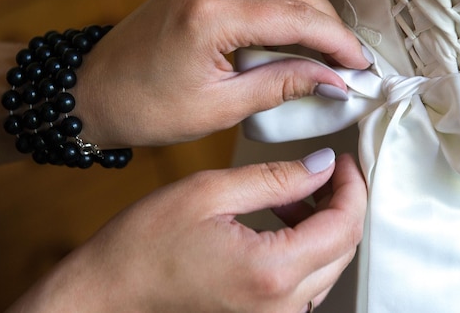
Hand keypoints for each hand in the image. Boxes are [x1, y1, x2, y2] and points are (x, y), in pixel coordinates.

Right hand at [9, 150, 366, 312]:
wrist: (107, 296)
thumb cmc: (143, 246)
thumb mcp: (210, 192)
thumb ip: (275, 177)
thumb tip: (323, 164)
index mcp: (270, 271)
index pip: (344, 226)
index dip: (352, 187)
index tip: (344, 160)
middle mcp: (280, 307)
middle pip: (343, 248)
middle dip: (342, 203)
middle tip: (324, 169)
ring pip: (328, 265)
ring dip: (322, 225)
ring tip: (292, 195)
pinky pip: (305, 283)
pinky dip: (304, 248)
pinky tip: (280, 223)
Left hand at [72, 0, 370, 147]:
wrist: (94, 93)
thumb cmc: (144, 108)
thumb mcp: (220, 107)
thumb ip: (281, 85)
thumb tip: (330, 78)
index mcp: (209, 15)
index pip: (295, 17)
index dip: (337, 40)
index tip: (359, 62)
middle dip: (327, 22)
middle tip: (345, 58)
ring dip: (306, 1)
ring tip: (320, 41)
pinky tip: (287, 19)